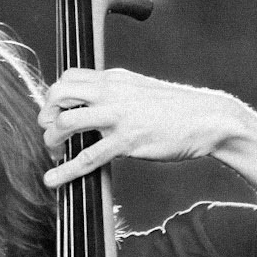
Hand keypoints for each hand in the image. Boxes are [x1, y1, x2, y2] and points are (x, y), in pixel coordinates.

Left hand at [38, 68, 249, 187]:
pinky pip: (87, 157)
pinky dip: (65, 170)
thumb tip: (100, 109)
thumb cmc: (179, 110)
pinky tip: (53, 180)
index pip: (69, 77)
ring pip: (67, 121)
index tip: (55, 113)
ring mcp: (118, 116)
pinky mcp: (127, 140)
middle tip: (48, 131)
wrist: (209, 118)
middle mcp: (112, 92)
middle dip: (46, 113)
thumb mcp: (143, 92)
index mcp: (115, 78)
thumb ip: (119, 96)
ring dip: (52, 139)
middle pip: (60, 93)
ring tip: (55, 153)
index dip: (55, 96)